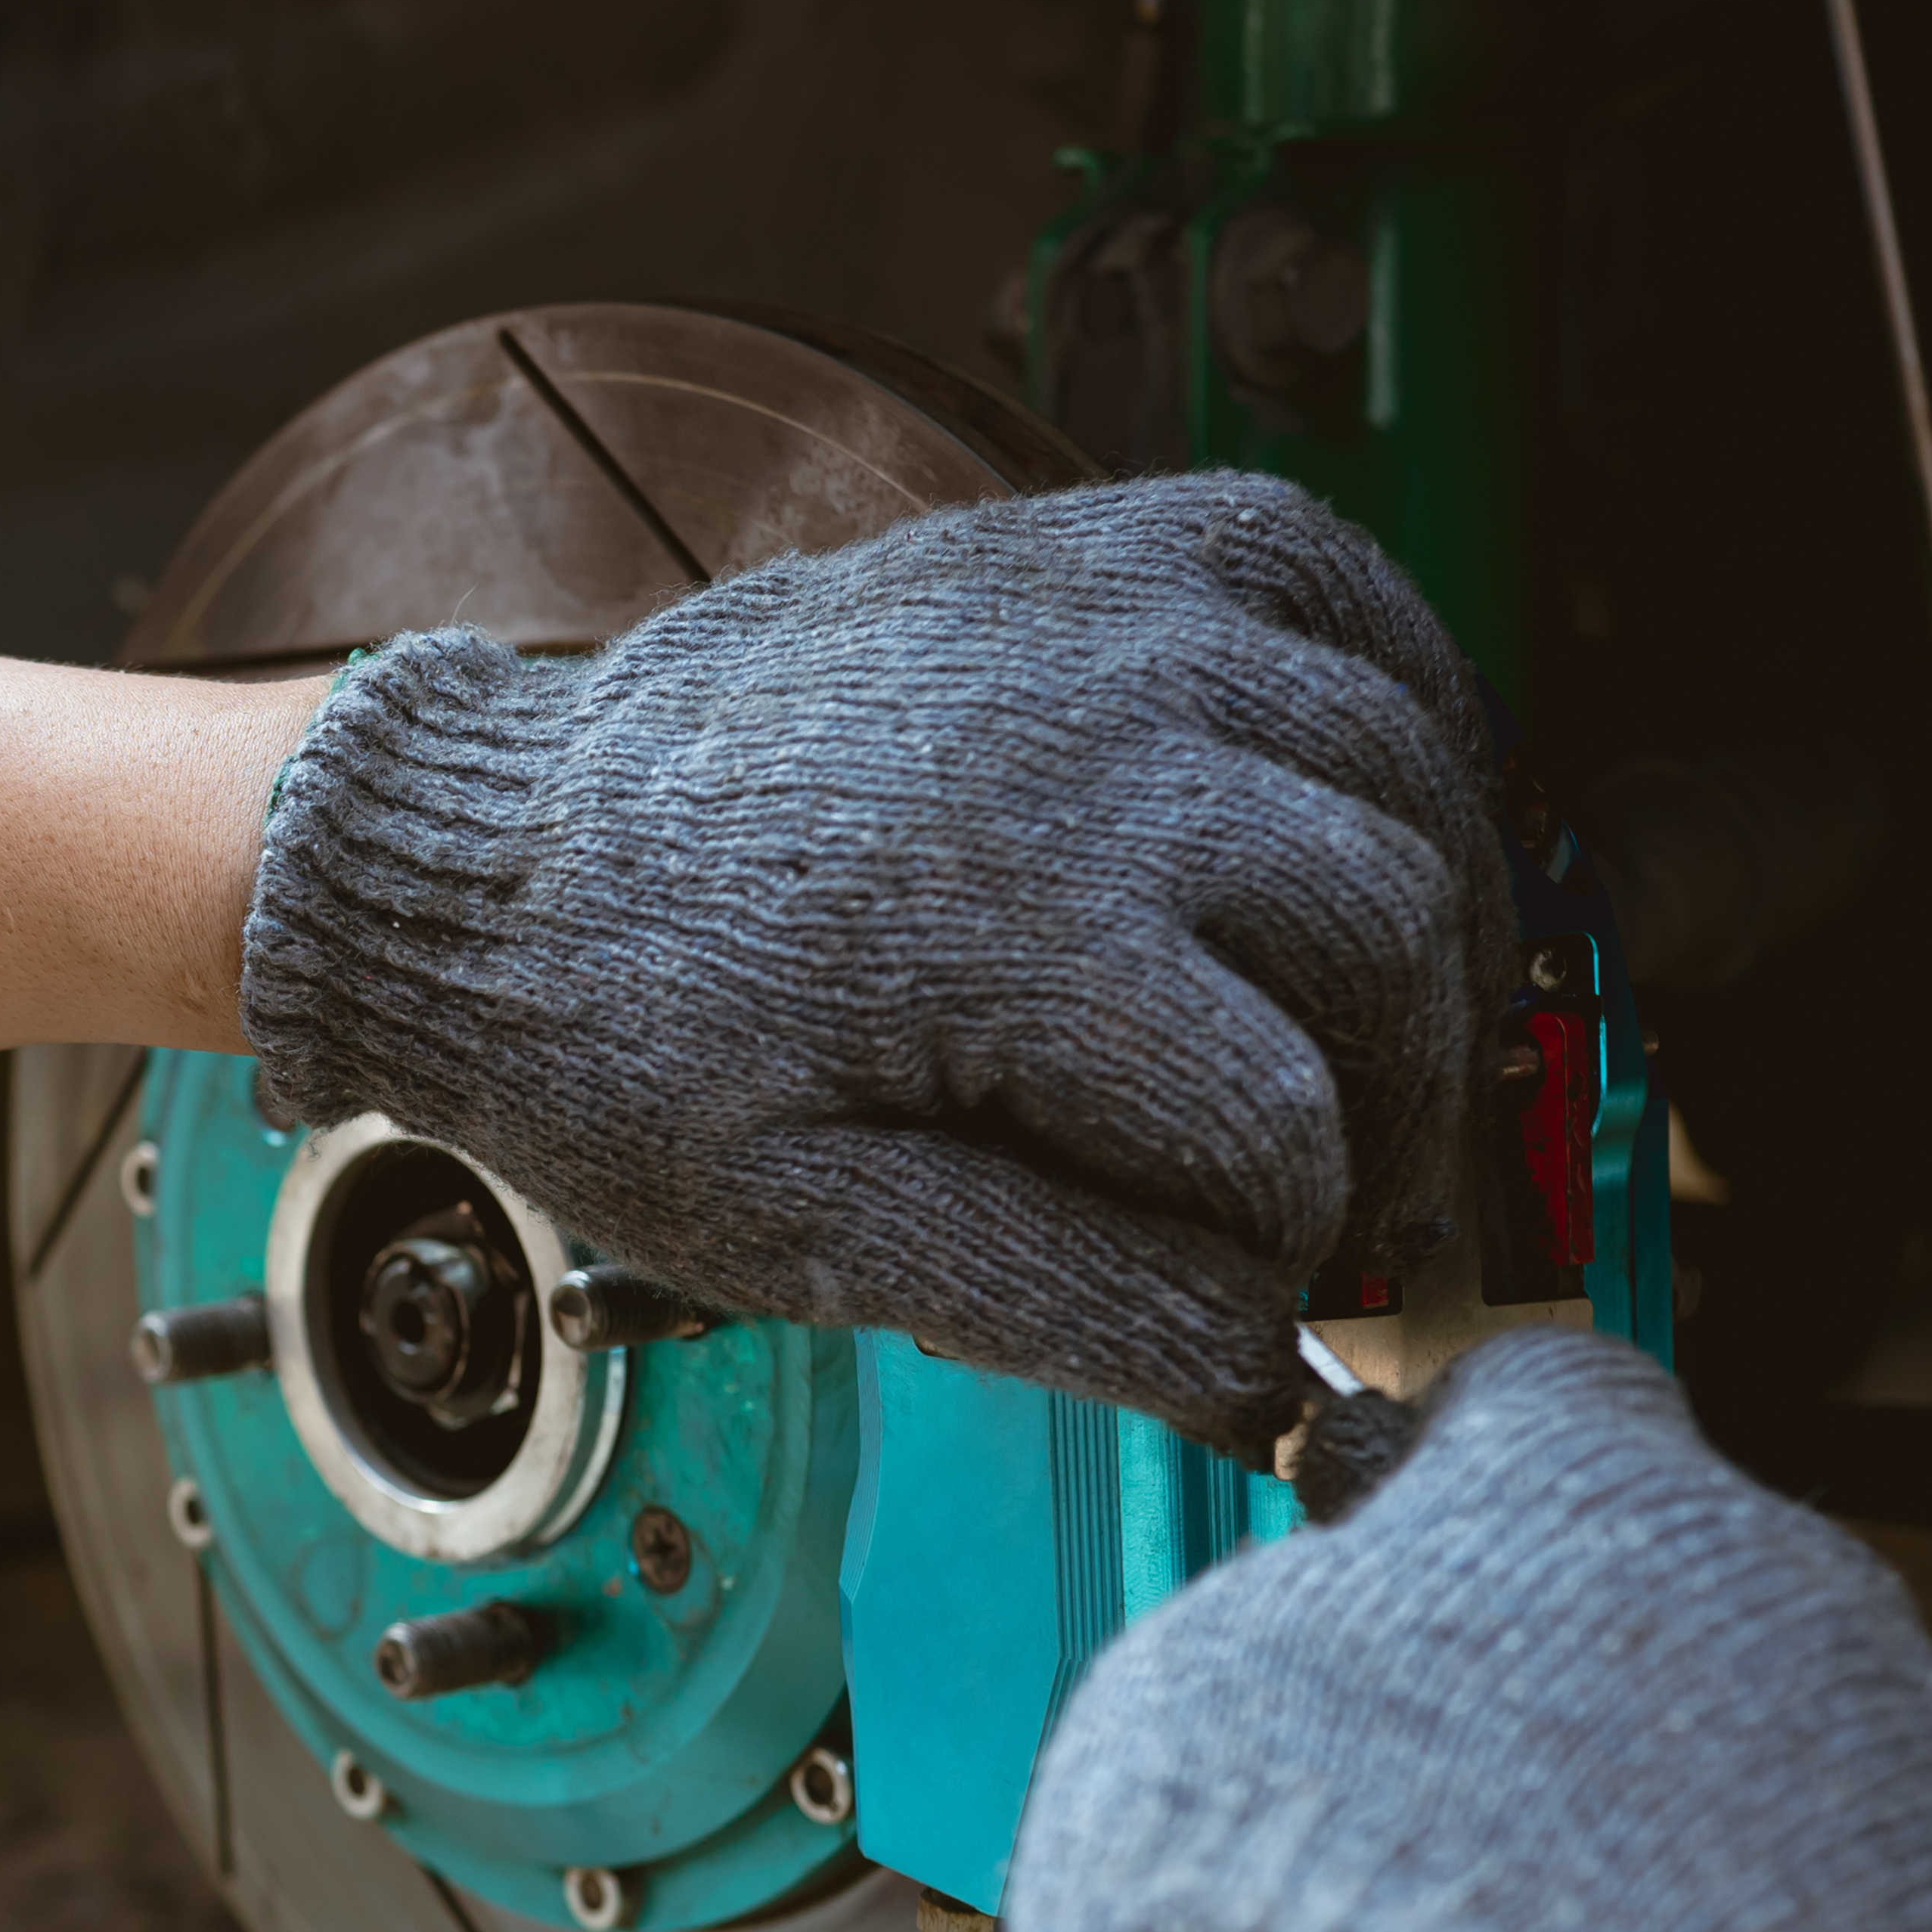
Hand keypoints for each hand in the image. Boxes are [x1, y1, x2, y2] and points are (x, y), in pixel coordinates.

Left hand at [234, 473, 1503, 1453]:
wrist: (493, 851)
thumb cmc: (624, 1050)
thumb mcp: (798, 1233)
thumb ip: (1051, 1304)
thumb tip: (1270, 1386)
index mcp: (1003, 938)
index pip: (1284, 1128)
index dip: (1296, 1242)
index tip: (1263, 1286)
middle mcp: (1084, 748)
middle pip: (1394, 936)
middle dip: (1407, 1096)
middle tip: (1355, 1185)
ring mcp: (1102, 618)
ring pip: (1408, 767)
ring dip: (1438, 918)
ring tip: (1374, 1036)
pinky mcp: (1094, 544)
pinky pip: (1336, 583)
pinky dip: (1405, 695)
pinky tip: (1378, 812)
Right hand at [946, 1327, 1931, 1931]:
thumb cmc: (1256, 1926)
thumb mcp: (1209, 1672)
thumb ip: (1339, 1606)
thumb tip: (1358, 1611)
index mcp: (1591, 1477)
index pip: (1578, 1407)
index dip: (1503, 1495)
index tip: (1460, 1566)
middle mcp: (1802, 1584)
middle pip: (1752, 1608)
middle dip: (1654, 1717)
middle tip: (1530, 1860)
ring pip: (1916, 1779)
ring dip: (1815, 1859)